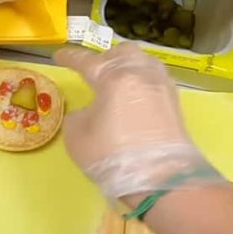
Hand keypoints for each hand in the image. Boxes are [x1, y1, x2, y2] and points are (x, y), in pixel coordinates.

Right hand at [54, 43, 222, 198]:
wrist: (162, 181)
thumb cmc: (113, 157)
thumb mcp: (77, 138)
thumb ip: (77, 116)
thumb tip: (89, 112)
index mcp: (115, 78)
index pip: (87, 60)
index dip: (70, 56)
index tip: (59, 55)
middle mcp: (141, 74)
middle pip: (122, 52)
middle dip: (104, 57)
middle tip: (92, 70)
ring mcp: (161, 86)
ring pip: (143, 61)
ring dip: (126, 64)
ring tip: (115, 78)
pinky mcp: (174, 102)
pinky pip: (154, 77)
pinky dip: (140, 78)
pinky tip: (134, 92)